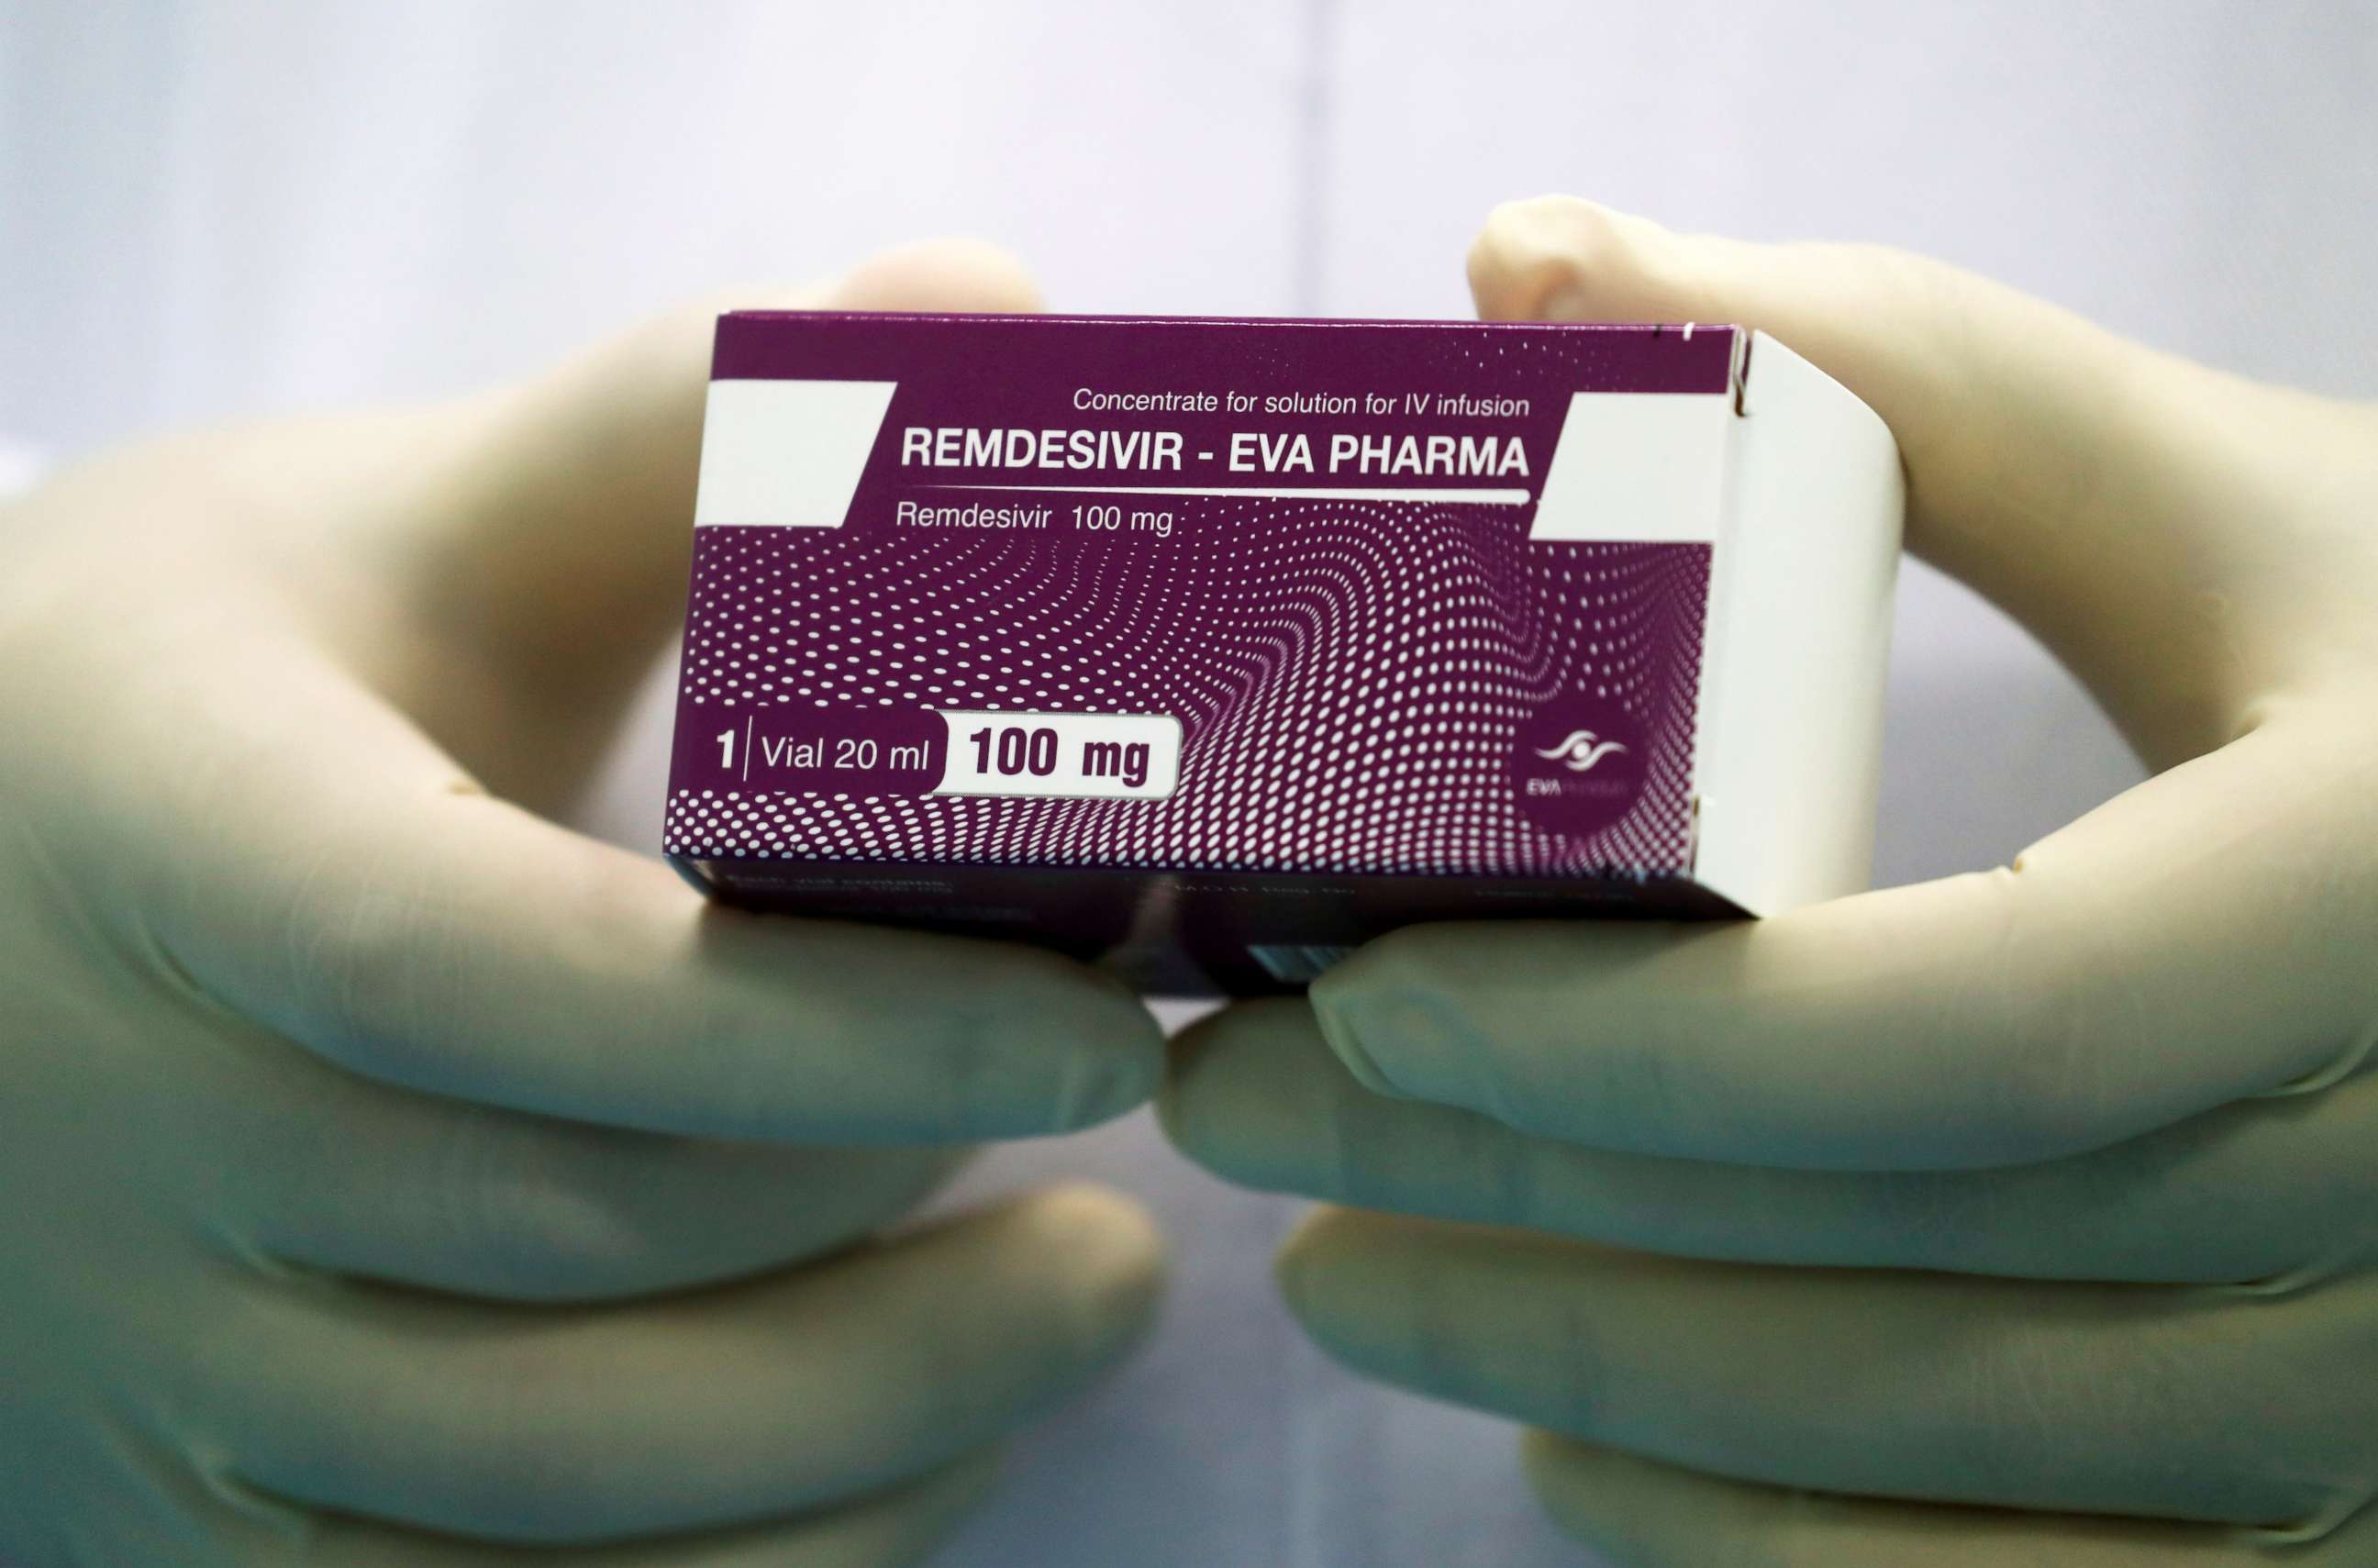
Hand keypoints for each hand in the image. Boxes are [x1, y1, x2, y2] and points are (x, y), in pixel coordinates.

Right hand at [0, 241, 1165, 1565]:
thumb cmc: (195, 699)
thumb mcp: (386, 533)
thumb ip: (673, 431)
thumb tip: (989, 319)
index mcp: (180, 844)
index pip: (495, 969)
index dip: (822, 1024)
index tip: (1099, 1019)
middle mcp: (135, 1143)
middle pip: (572, 1244)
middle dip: (908, 1219)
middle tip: (1141, 1134)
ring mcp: (152, 1372)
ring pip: (552, 1482)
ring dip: (876, 1420)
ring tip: (1100, 1297)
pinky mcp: (200, 1525)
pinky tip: (923, 1469)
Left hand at [1164, 197, 2377, 1564]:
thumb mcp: (2209, 491)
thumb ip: (1890, 363)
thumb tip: (1530, 264)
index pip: (1973, 1028)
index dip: (1633, 1043)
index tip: (1356, 995)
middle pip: (1896, 1249)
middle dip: (1515, 1200)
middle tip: (1235, 1117)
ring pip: (1932, 1444)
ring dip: (1586, 1374)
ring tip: (1331, 1273)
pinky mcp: (2338, 1497)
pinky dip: (1768, 1548)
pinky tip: (1566, 1451)